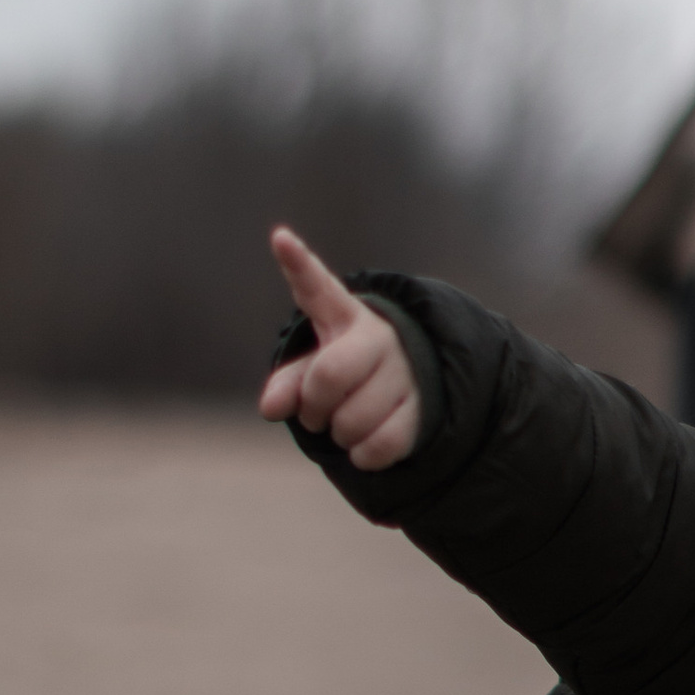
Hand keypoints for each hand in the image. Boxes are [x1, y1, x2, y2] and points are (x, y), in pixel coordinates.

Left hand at [258, 226, 423, 469]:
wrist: (414, 390)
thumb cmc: (350, 375)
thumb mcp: (315, 372)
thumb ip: (288, 384)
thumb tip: (271, 407)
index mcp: (343, 316)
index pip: (317, 287)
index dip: (298, 265)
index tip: (279, 239)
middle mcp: (379, 336)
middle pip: (331, 374)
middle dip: (314, 406)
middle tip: (316, 415)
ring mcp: (405, 371)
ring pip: (353, 420)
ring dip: (339, 435)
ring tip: (347, 424)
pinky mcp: (423, 408)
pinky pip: (380, 445)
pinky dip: (363, 455)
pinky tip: (366, 443)